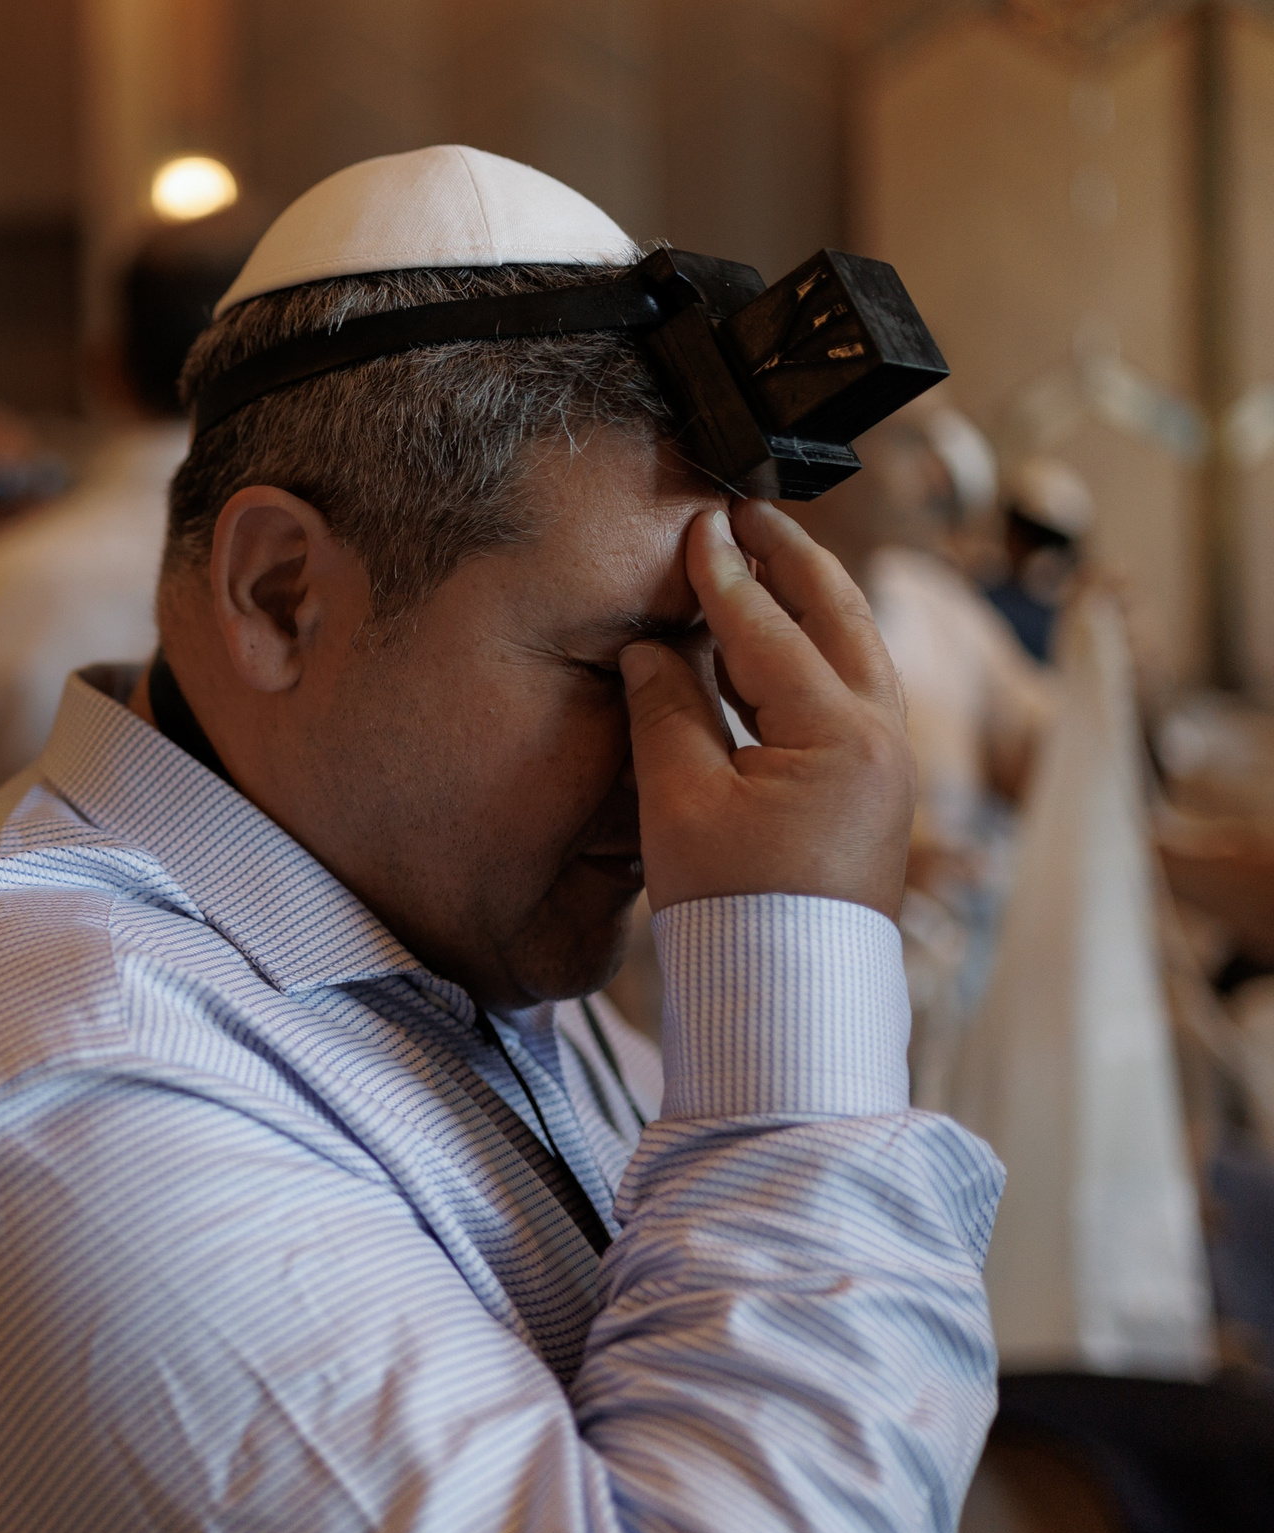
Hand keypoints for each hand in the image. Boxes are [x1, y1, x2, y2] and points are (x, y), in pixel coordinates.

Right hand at [619, 500, 911, 917]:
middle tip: (751, 516)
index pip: (770, 629)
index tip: (698, 526)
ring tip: (765, 564)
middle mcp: (882, 740)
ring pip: (855, 654)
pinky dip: (813, 656)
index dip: (725, 574)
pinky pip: (851, 696)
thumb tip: (654, 649)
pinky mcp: (875, 795)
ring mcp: (888, 768)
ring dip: (809, 604)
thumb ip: (666, 709)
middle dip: (793, 562)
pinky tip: (771, 651)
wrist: (789, 1005)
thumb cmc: (734, 912)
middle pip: (840, 620)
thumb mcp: (681, 803)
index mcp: (839, 734)